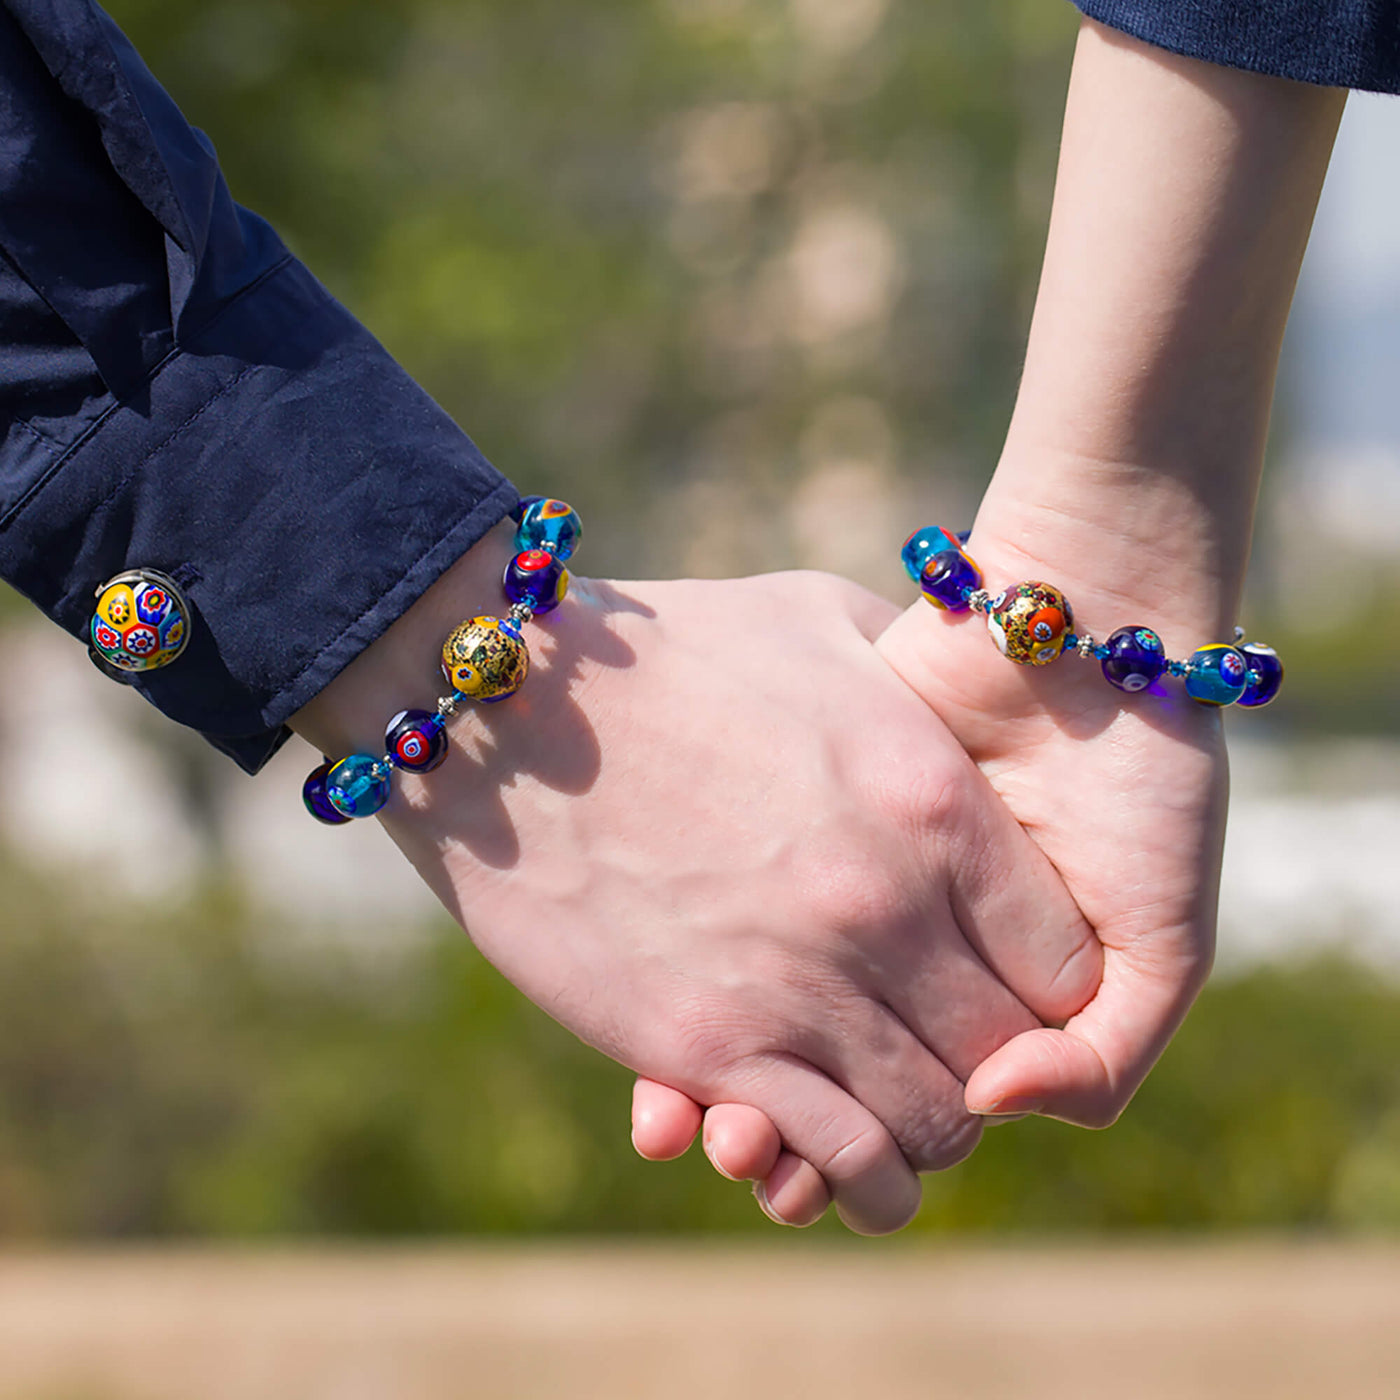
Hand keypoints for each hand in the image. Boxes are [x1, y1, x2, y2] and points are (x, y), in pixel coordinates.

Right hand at [292, 521, 1101, 1233]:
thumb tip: (946, 682)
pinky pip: (839, 1156)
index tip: (1003, 984)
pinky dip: (857, 1177)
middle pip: (1012, 1051)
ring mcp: (802, 981)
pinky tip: (831, 1157)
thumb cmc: (660, 651)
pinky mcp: (708, 1044)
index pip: (1069, 962)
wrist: (503, 709)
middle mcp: (890, 904)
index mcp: (935, 801)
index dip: (1050, 989)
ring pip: (937, 1122)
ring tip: (890, 1106)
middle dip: (994, 1064)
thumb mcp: (813, 621)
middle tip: (944, 1048)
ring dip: (928, 1130)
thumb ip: (907, 668)